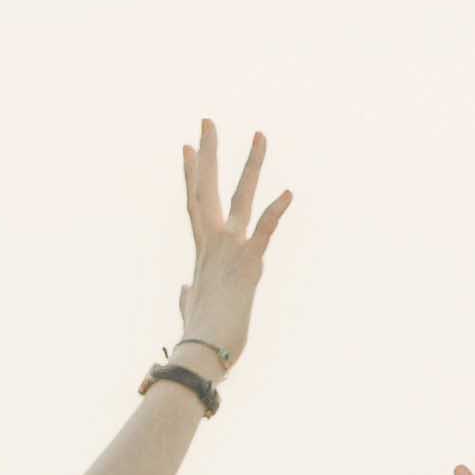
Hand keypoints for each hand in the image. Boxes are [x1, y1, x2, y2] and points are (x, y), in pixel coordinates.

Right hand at [172, 121, 292, 375]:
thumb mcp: (191, 310)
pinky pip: (264, 231)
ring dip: (252, 166)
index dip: (190, 175)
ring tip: (260, 135)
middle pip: (206, 187)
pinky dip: (276, 211)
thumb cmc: (199, 338)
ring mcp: (229, 250)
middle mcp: (211, 243)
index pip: (194, 204)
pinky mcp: (248, 264)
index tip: (186, 148)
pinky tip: (289, 192)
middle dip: (208, 152)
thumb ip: (187, 295)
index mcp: (202, 252)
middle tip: (207, 120)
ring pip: (241, 198)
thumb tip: (184, 292)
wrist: (201, 353)